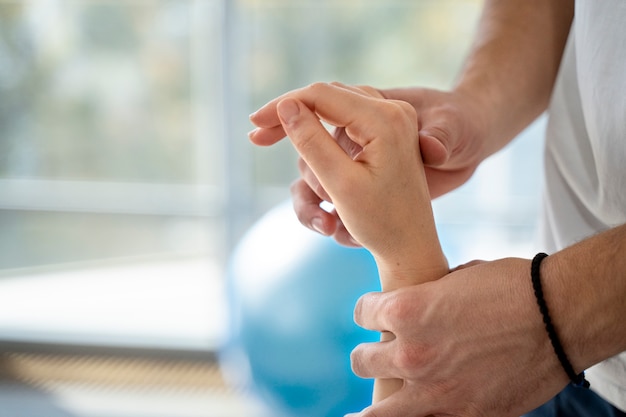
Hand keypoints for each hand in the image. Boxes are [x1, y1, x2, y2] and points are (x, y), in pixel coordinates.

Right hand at [250, 85, 486, 245]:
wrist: (414, 246)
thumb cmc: (383, 222)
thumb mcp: (342, 184)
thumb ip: (312, 141)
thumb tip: (286, 106)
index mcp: (384, 119)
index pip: (321, 95)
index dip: (283, 105)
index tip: (254, 124)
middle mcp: (390, 112)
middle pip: (325, 100)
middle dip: (293, 124)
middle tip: (257, 138)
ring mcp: (389, 124)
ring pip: (330, 121)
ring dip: (315, 156)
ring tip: (326, 202)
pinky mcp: (383, 138)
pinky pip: (343, 135)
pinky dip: (326, 159)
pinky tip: (328, 196)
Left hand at [348, 258, 569, 416]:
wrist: (560, 316)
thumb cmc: (512, 286)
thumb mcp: (457, 278)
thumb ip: (429, 296)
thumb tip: (424, 301)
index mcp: (404, 310)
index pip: (362, 314)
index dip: (368, 311)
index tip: (373, 314)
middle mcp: (410, 353)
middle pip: (362, 360)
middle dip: (366, 355)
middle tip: (375, 354)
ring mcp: (435, 390)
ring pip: (379, 411)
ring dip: (370, 409)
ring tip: (355, 416)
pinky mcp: (464, 414)